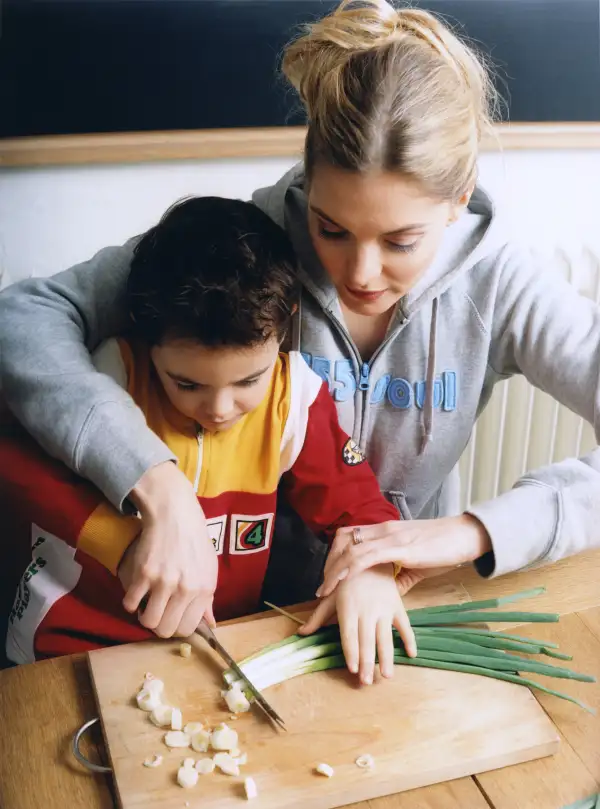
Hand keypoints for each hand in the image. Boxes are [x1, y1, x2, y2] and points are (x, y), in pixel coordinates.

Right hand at [118, 462, 217, 637]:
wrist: (175, 514)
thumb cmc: (194, 541)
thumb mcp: (208, 568)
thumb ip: (207, 599)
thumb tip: (210, 624)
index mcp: (204, 589)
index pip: (187, 629)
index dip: (176, 627)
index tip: (171, 618)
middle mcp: (186, 589)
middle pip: (166, 630)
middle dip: (159, 625)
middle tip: (157, 612)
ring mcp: (164, 582)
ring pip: (147, 621)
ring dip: (144, 616)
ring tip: (146, 603)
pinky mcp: (143, 573)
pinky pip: (130, 603)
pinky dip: (130, 602)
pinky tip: (136, 591)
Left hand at [299, 564, 416, 684]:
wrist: (369, 559)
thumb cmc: (346, 581)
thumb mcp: (330, 597)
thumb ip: (317, 617)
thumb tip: (300, 633)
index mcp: (348, 608)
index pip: (349, 635)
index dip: (350, 652)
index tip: (351, 669)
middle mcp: (366, 610)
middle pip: (366, 640)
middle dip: (366, 662)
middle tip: (367, 682)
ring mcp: (384, 609)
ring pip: (385, 636)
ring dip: (387, 657)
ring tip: (387, 676)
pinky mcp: (397, 606)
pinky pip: (405, 625)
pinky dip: (409, 639)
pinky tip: (412, 654)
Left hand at [317, 515, 490, 598]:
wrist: (465, 536)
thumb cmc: (443, 548)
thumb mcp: (415, 563)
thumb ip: (399, 577)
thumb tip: (388, 595)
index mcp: (385, 530)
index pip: (349, 536)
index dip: (334, 554)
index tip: (330, 576)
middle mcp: (383, 529)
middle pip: (343, 540)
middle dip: (329, 563)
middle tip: (324, 587)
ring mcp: (391, 537)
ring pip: (352, 549)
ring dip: (335, 570)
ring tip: (326, 591)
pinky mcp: (400, 547)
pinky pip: (369, 556)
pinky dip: (352, 568)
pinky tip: (344, 581)